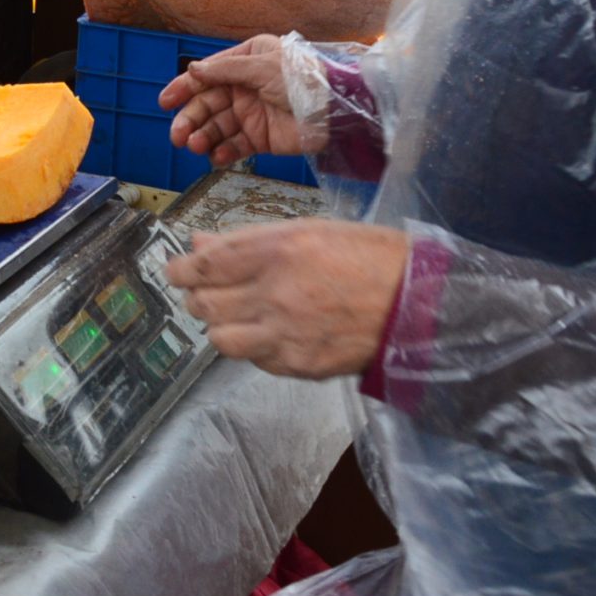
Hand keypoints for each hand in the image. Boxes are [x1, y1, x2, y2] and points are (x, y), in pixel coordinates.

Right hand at [158, 34, 312, 161]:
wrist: (336, 111)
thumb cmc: (304, 78)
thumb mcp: (261, 67)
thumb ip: (224, 70)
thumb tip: (193, 70)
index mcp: (246, 62)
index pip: (207, 75)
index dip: (184, 88)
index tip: (166, 101)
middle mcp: (245, 87)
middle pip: (208, 104)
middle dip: (190, 119)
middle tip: (178, 135)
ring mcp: (252, 114)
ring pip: (217, 127)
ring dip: (203, 137)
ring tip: (195, 146)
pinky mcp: (261, 138)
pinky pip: (235, 146)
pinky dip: (223, 153)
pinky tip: (216, 158)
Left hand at [166, 221, 410, 378]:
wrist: (419, 304)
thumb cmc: (368, 256)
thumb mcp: (308, 230)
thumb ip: (249, 240)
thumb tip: (202, 244)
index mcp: (276, 250)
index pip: (205, 265)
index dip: (181, 270)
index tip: (176, 270)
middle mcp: (274, 293)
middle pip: (204, 304)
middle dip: (196, 297)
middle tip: (203, 292)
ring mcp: (285, 334)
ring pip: (220, 338)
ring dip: (219, 326)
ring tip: (234, 316)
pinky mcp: (298, 365)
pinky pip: (254, 360)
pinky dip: (252, 347)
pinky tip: (267, 333)